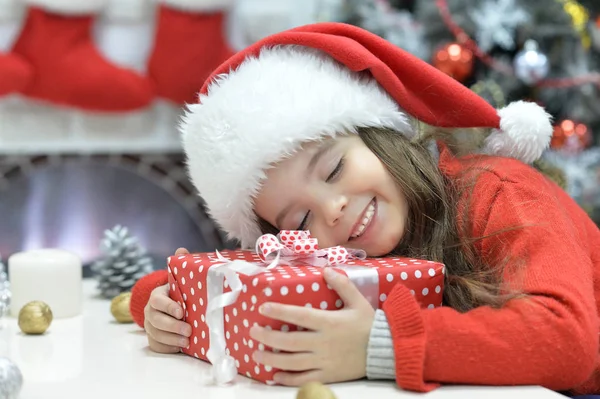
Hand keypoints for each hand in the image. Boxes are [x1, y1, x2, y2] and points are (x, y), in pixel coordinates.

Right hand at [144, 247, 192, 352]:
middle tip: (189, 330)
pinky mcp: (154, 340)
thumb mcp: (180, 280)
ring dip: (172, 339)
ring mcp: (150, 327)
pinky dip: (168, 347)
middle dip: (173, 326)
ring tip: (187, 340)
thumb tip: (181, 249)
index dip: (168, 307)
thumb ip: (181, 266)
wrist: (173, 310)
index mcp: (157, 296)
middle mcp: (150, 312)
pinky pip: (157, 346)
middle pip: (156, 320)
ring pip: (156, 335)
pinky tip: (180, 347)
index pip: (157, 301)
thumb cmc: (179, 294)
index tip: (182, 312)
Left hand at [249, 268, 375, 385]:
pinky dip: (287, 379)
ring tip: (256, 353)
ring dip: (271, 358)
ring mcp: (324, 361)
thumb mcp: (358, 301)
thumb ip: (342, 285)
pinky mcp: (328, 375)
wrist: (386, 351)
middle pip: (288, 342)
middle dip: (267, 337)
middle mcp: (322, 343)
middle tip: (252, 331)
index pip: (298, 316)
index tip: (263, 308)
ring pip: (291, 362)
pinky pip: (303, 379)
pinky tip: (275, 376)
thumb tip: (326, 269)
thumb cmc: (370, 325)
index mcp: (328, 323)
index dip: (279, 312)